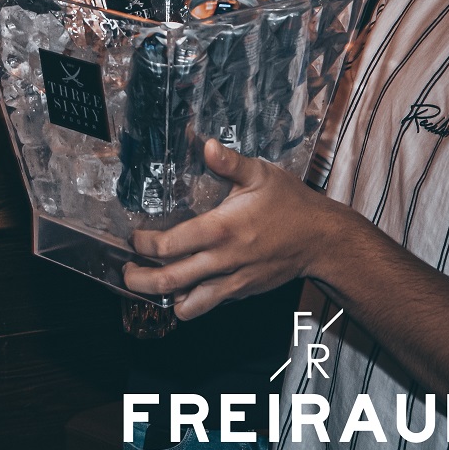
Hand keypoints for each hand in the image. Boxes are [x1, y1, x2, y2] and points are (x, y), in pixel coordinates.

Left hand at [123, 139, 355, 319]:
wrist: (321, 239)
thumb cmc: (290, 203)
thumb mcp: (261, 174)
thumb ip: (229, 162)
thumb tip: (205, 144)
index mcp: (222, 228)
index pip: (169, 245)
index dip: (144, 244)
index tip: (135, 237)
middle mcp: (223, 260)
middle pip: (169, 281)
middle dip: (140, 280)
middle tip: (127, 272)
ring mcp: (233, 281)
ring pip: (189, 304)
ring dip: (164, 298)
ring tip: (151, 285)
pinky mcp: (242, 292)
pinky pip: (210, 305)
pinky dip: (191, 303)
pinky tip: (185, 289)